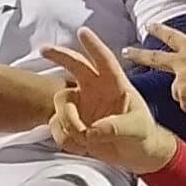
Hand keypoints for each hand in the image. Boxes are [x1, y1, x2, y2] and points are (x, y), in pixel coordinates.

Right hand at [39, 25, 179, 174]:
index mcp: (115, 83)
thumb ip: (117, 127)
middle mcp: (95, 89)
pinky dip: (65, 138)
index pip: (104, 60)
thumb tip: (93, 131)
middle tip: (44, 50)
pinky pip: (56, 126)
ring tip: (85, 139)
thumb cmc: (142, 134)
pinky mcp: (72, 122)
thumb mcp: (137, 128)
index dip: (93, 45)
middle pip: (74, 65)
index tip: (82, 31)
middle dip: (59, 55)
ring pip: (61, 102)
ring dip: (68, 122)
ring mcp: (81, 105)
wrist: (135, 154)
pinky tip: (81, 147)